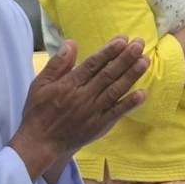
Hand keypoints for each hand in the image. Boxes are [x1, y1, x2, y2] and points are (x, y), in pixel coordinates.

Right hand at [10, 37, 150, 174]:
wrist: (41, 143)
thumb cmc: (39, 111)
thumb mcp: (40, 84)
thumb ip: (57, 63)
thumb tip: (72, 43)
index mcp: (69, 84)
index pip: (93, 64)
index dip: (109, 51)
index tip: (123, 40)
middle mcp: (83, 96)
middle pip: (108, 74)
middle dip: (126, 58)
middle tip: (140, 43)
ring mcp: (93, 112)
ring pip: (116, 90)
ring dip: (132, 75)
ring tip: (145, 61)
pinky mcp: (100, 126)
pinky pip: (117, 113)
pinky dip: (130, 104)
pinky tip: (143, 93)